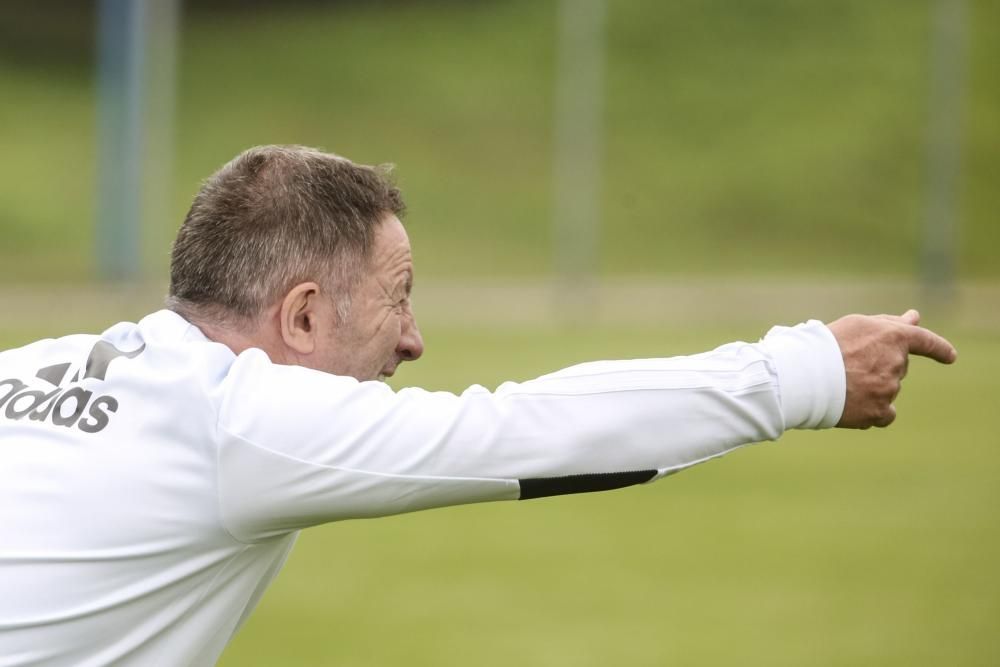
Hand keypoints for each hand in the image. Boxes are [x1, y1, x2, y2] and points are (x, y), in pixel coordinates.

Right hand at [827, 309, 956, 428]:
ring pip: (888, 389)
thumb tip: (914, 318)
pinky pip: (885, 414)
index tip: (949, 356)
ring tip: (842, 383)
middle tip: (850, 363)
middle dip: (881, 364)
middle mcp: (897, 364)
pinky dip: (873, 410)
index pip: (925, 341)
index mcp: (894, 338)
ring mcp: (889, 390)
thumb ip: (890, 323)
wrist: (805, 376)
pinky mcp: (879, 412)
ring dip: (871, 387)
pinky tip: (856, 406)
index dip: (939, 349)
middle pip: (898, 366)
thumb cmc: (826, 344)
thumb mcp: (858, 324)